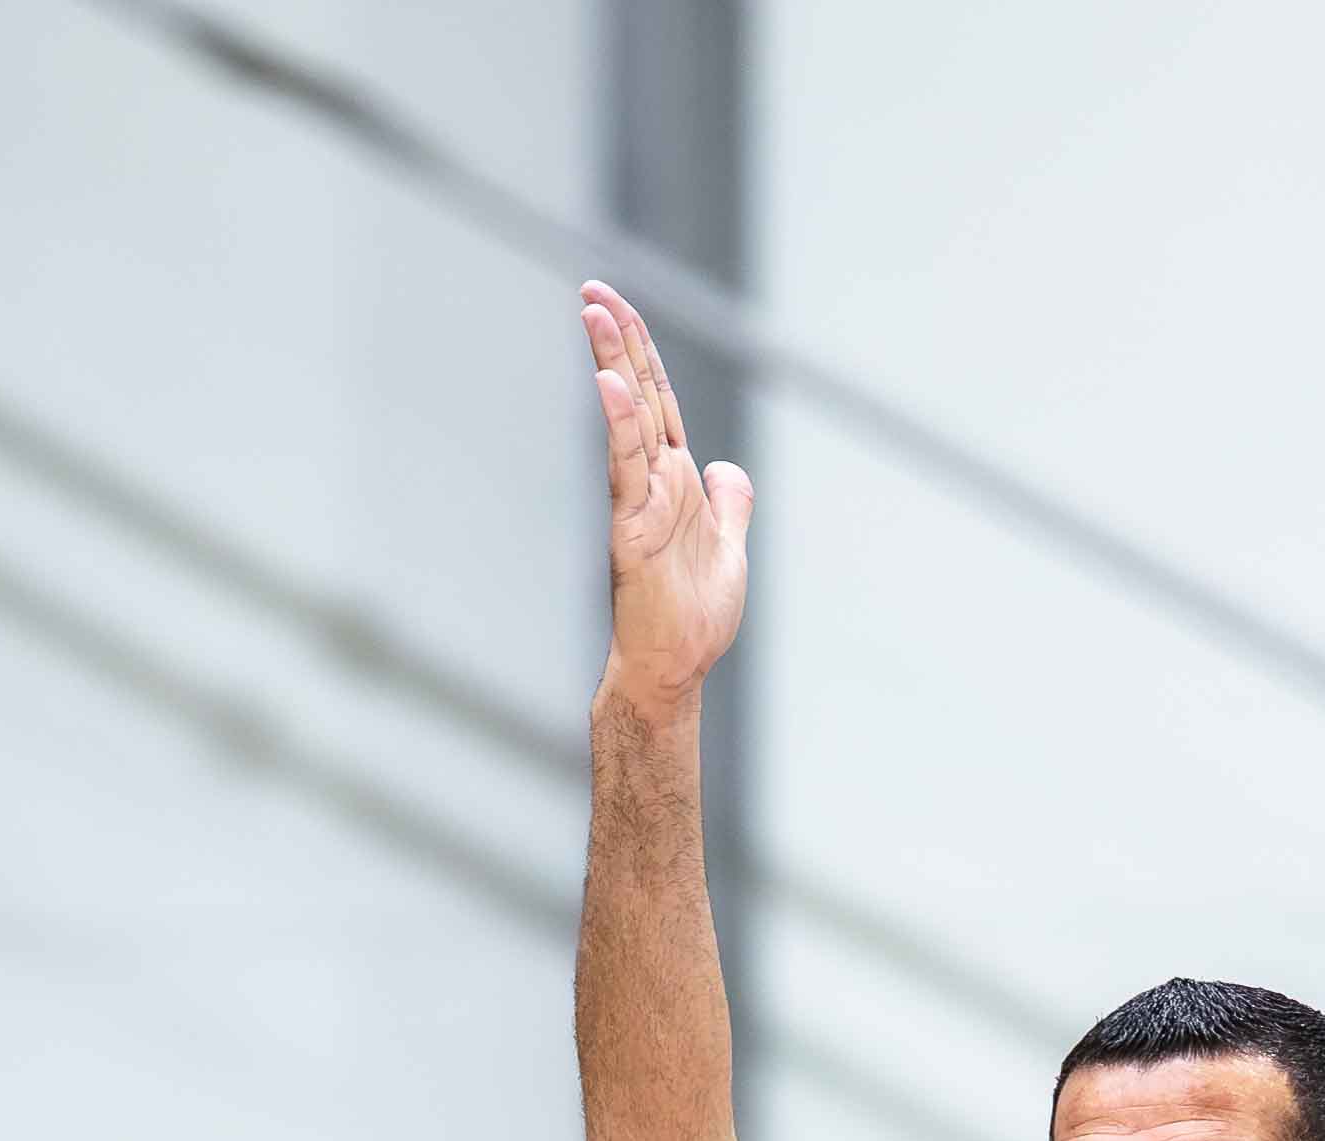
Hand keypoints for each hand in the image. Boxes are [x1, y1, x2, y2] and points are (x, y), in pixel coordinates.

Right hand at [583, 284, 753, 704]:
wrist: (674, 669)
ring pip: (628, 419)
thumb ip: (731, 504)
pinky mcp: (632, 530)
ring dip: (613, 363)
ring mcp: (640, 502)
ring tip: (594, 311)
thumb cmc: (694, 619)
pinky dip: (619, 427)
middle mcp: (655, 482)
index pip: (660, 400)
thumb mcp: (731, 550)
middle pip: (640, 394)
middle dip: (620, 338)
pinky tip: (610, 385)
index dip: (644, 353)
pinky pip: (626, 470)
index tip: (618, 306)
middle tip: (593, 288)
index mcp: (677, 480)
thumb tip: (728, 468)